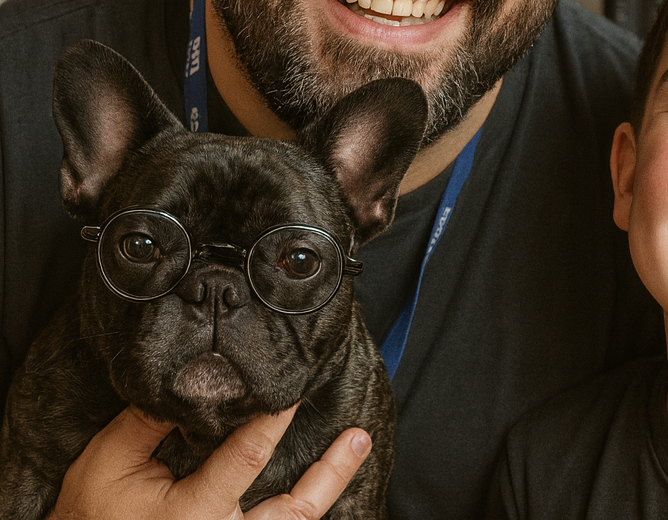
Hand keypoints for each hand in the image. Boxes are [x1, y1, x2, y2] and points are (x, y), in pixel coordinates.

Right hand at [49, 405, 370, 518]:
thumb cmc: (90, 519)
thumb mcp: (108, 464)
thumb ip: (148, 422)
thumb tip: (194, 380)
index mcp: (191, 515)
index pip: (245, 458)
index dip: (274, 420)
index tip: (296, 387)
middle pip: (291, 510)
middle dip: (329, 472)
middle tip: (358, 436)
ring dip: (328, 488)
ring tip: (357, 449)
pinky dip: (301, 511)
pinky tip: (324, 487)